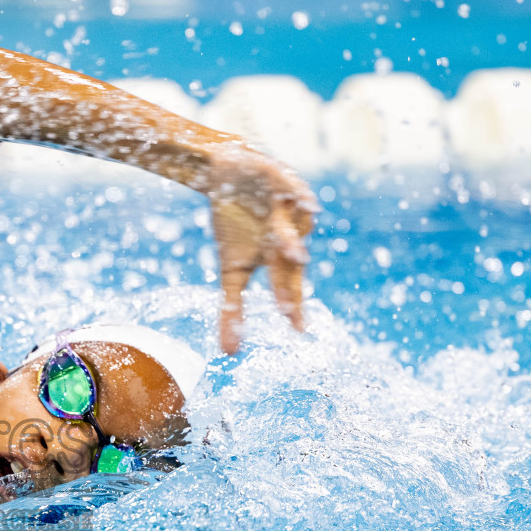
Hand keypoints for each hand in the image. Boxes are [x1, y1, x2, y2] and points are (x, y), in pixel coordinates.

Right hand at [204, 143, 318, 354]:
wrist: (227, 176)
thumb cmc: (236, 226)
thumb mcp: (231, 272)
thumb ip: (232, 310)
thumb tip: (228, 354)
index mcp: (279, 258)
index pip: (288, 285)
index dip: (291, 305)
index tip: (296, 328)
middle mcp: (289, 235)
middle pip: (289, 260)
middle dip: (287, 280)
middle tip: (287, 304)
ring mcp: (288, 208)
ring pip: (295, 226)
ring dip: (293, 240)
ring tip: (293, 257)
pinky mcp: (283, 180)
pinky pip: (294, 190)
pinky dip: (297, 197)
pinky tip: (303, 204)